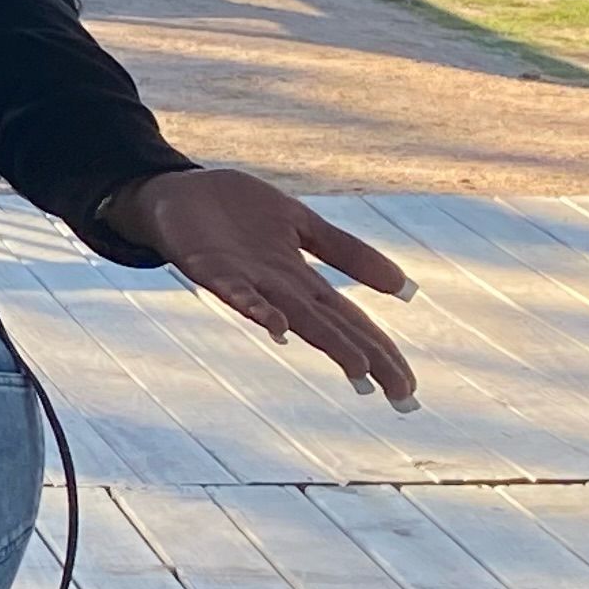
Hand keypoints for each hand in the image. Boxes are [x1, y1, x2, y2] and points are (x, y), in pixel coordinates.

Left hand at [98, 167, 419, 409]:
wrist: (179, 193)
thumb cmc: (239, 214)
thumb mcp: (303, 225)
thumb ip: (348, 253)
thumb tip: (403, 287)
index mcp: (301, 282)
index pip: (351, 322)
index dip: (381, 351)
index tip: (409, 388)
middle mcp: (278, 291)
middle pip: (331, 328)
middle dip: (367, 359)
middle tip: (399, 395)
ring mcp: (246, 282)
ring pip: (292, 318)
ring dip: (325, 342)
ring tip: (358, 369)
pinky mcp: (213, 269)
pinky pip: (237, 292)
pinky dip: (257, 308)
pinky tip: (277, 324)